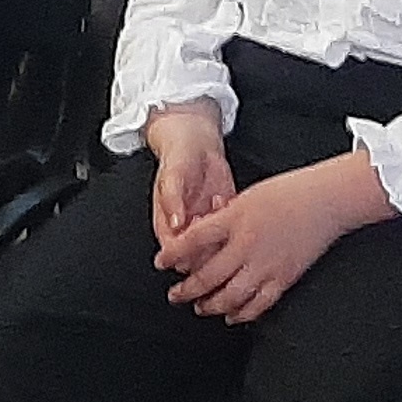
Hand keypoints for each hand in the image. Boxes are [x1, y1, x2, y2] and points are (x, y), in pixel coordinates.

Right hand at [142, 103, 235, 247]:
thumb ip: (172, 200)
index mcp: (169, 226)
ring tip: (213, 203)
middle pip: (198, 257)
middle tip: (204, 220)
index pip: (175, 253)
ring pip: (217, 247)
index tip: (190, 236)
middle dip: (206, 245)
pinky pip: (232, 229)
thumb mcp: (171, 176)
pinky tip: (222, 198)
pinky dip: (231, 219)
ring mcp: (208, 224)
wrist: (197, 144)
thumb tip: (175, 223)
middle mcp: (188, 229)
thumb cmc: (178, 159)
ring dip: (220, 232)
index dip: (184, 252)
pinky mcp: (225, 216)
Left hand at [158, 152, 389, 323]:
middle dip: (186, 290)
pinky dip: (242, 313)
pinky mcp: (284, 278)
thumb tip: (201, 238)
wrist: (325, 200)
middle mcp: (247, 244)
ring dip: (211, 305)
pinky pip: (258, 304)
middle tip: (175, 295)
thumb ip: (223, 219)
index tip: (160, 263)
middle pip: (208, 275)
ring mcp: (266, 264)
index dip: (173, 255)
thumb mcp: (246, 197)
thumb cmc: (287, 192)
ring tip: (200, 307)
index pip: (193, 241)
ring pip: (230, 296)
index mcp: (234, 218)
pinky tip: (232, 316)